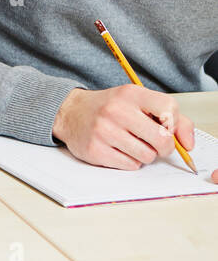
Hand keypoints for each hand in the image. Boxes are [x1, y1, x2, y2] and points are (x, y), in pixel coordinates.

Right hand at [52, 85, 193, 169]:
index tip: (168, 130)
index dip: (176, 126)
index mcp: (130, 94)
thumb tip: (188, 144)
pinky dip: (129, 161)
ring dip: (144, 155)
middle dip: (164, 147)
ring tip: (131, 144)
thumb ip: (171, 117)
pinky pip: (130, 166)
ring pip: (147, 156)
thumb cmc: (110, 108)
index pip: (170, 109)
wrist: (70, 112)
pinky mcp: (95, 150)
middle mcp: (116, 110)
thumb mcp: (138, 102)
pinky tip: (118, 150)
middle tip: (155, 144)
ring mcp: (104, 131)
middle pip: (162, 139)